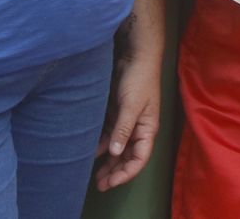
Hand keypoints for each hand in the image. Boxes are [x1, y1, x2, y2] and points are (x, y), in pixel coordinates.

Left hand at [93, 45, 160, 190]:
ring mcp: (127, 121)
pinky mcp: (117, 113)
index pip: (139, 158)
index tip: (111, 182)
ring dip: (109, 162)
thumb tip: (115, 153)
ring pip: (118, 148)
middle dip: (116, 172)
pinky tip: (92, 152)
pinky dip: (103, 145)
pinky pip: (110, 135)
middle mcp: (138, 129)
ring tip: (95, 175)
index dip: (126, 173)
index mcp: (147, 129)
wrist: (136, 56)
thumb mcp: (131, 105)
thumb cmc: (139, 79)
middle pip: (128, 157)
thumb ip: (123, 129)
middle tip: (100, 184)